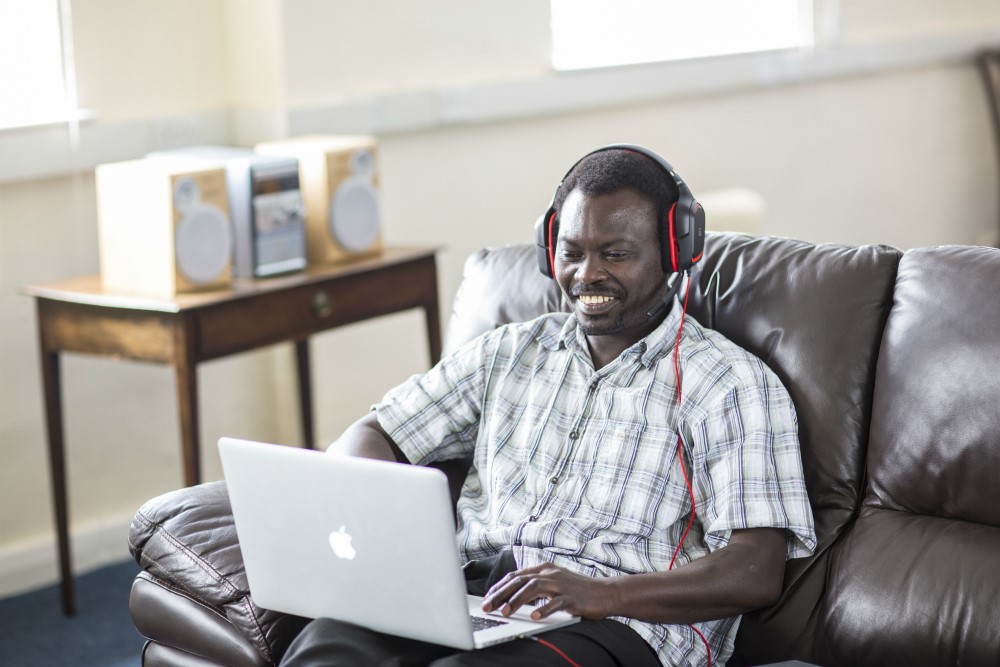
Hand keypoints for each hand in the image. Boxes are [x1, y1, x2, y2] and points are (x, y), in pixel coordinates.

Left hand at [481, 563, 614, 619]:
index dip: (499, 587)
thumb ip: (536, 585)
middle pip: (520, 581)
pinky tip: (534, 617)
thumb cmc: (578, 590)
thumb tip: (513, 593)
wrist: (606, 592)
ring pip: (534, 588)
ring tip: (505, 612)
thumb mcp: (554, 583)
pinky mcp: (573, 598)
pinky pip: (556, 602)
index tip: (487, 598)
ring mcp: (562, 585)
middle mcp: (551, 574)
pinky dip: (544, 609)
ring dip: (517, 600)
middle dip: (501, 594)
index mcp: (544, 569)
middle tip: (488, 607)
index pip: (516, 575)